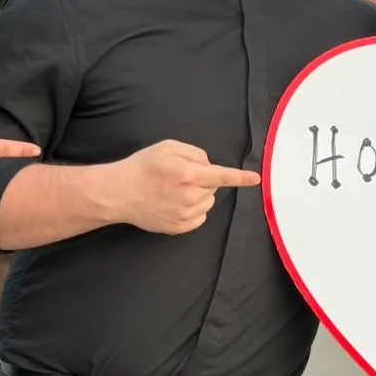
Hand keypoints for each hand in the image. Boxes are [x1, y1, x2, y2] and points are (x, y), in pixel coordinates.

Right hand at [111, 139, 260, 234]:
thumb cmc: (142, 167)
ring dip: (199, 196)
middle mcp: (190, 196)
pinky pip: (199, 218)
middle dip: (203, 181)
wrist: (119, 193)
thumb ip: (195, 153)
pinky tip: (174, 204)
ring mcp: (185, 215)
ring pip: (207, 203)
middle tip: (179, 177)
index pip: (222, 176)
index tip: (256, 179)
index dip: (241, 177)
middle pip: (213, 188)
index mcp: (189, 174)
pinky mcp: (179, 227)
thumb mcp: (168, 148)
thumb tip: (209, 166)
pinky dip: (193, 210)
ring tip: (174, 191)